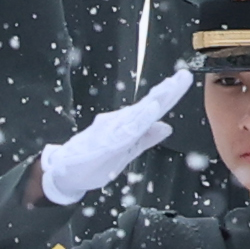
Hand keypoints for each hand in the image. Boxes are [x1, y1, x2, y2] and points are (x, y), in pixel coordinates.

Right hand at [38, 59, 194, 202]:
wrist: (65, 172)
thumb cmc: (95, 161)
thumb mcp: (126, 152)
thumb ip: (145, 138)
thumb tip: (167, 127)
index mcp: (130, 127)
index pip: (154, 109)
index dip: (170, 95)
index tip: (184, 78)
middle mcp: (121, 124)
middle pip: (148, 106)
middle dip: (166, 92)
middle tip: (183, 76)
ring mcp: (112, 131)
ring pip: (137, 115)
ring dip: (153, 103)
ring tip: (167, 90)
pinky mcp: (104, 143)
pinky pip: (124, 132)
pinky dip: (137, 122)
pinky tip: (148, 113)